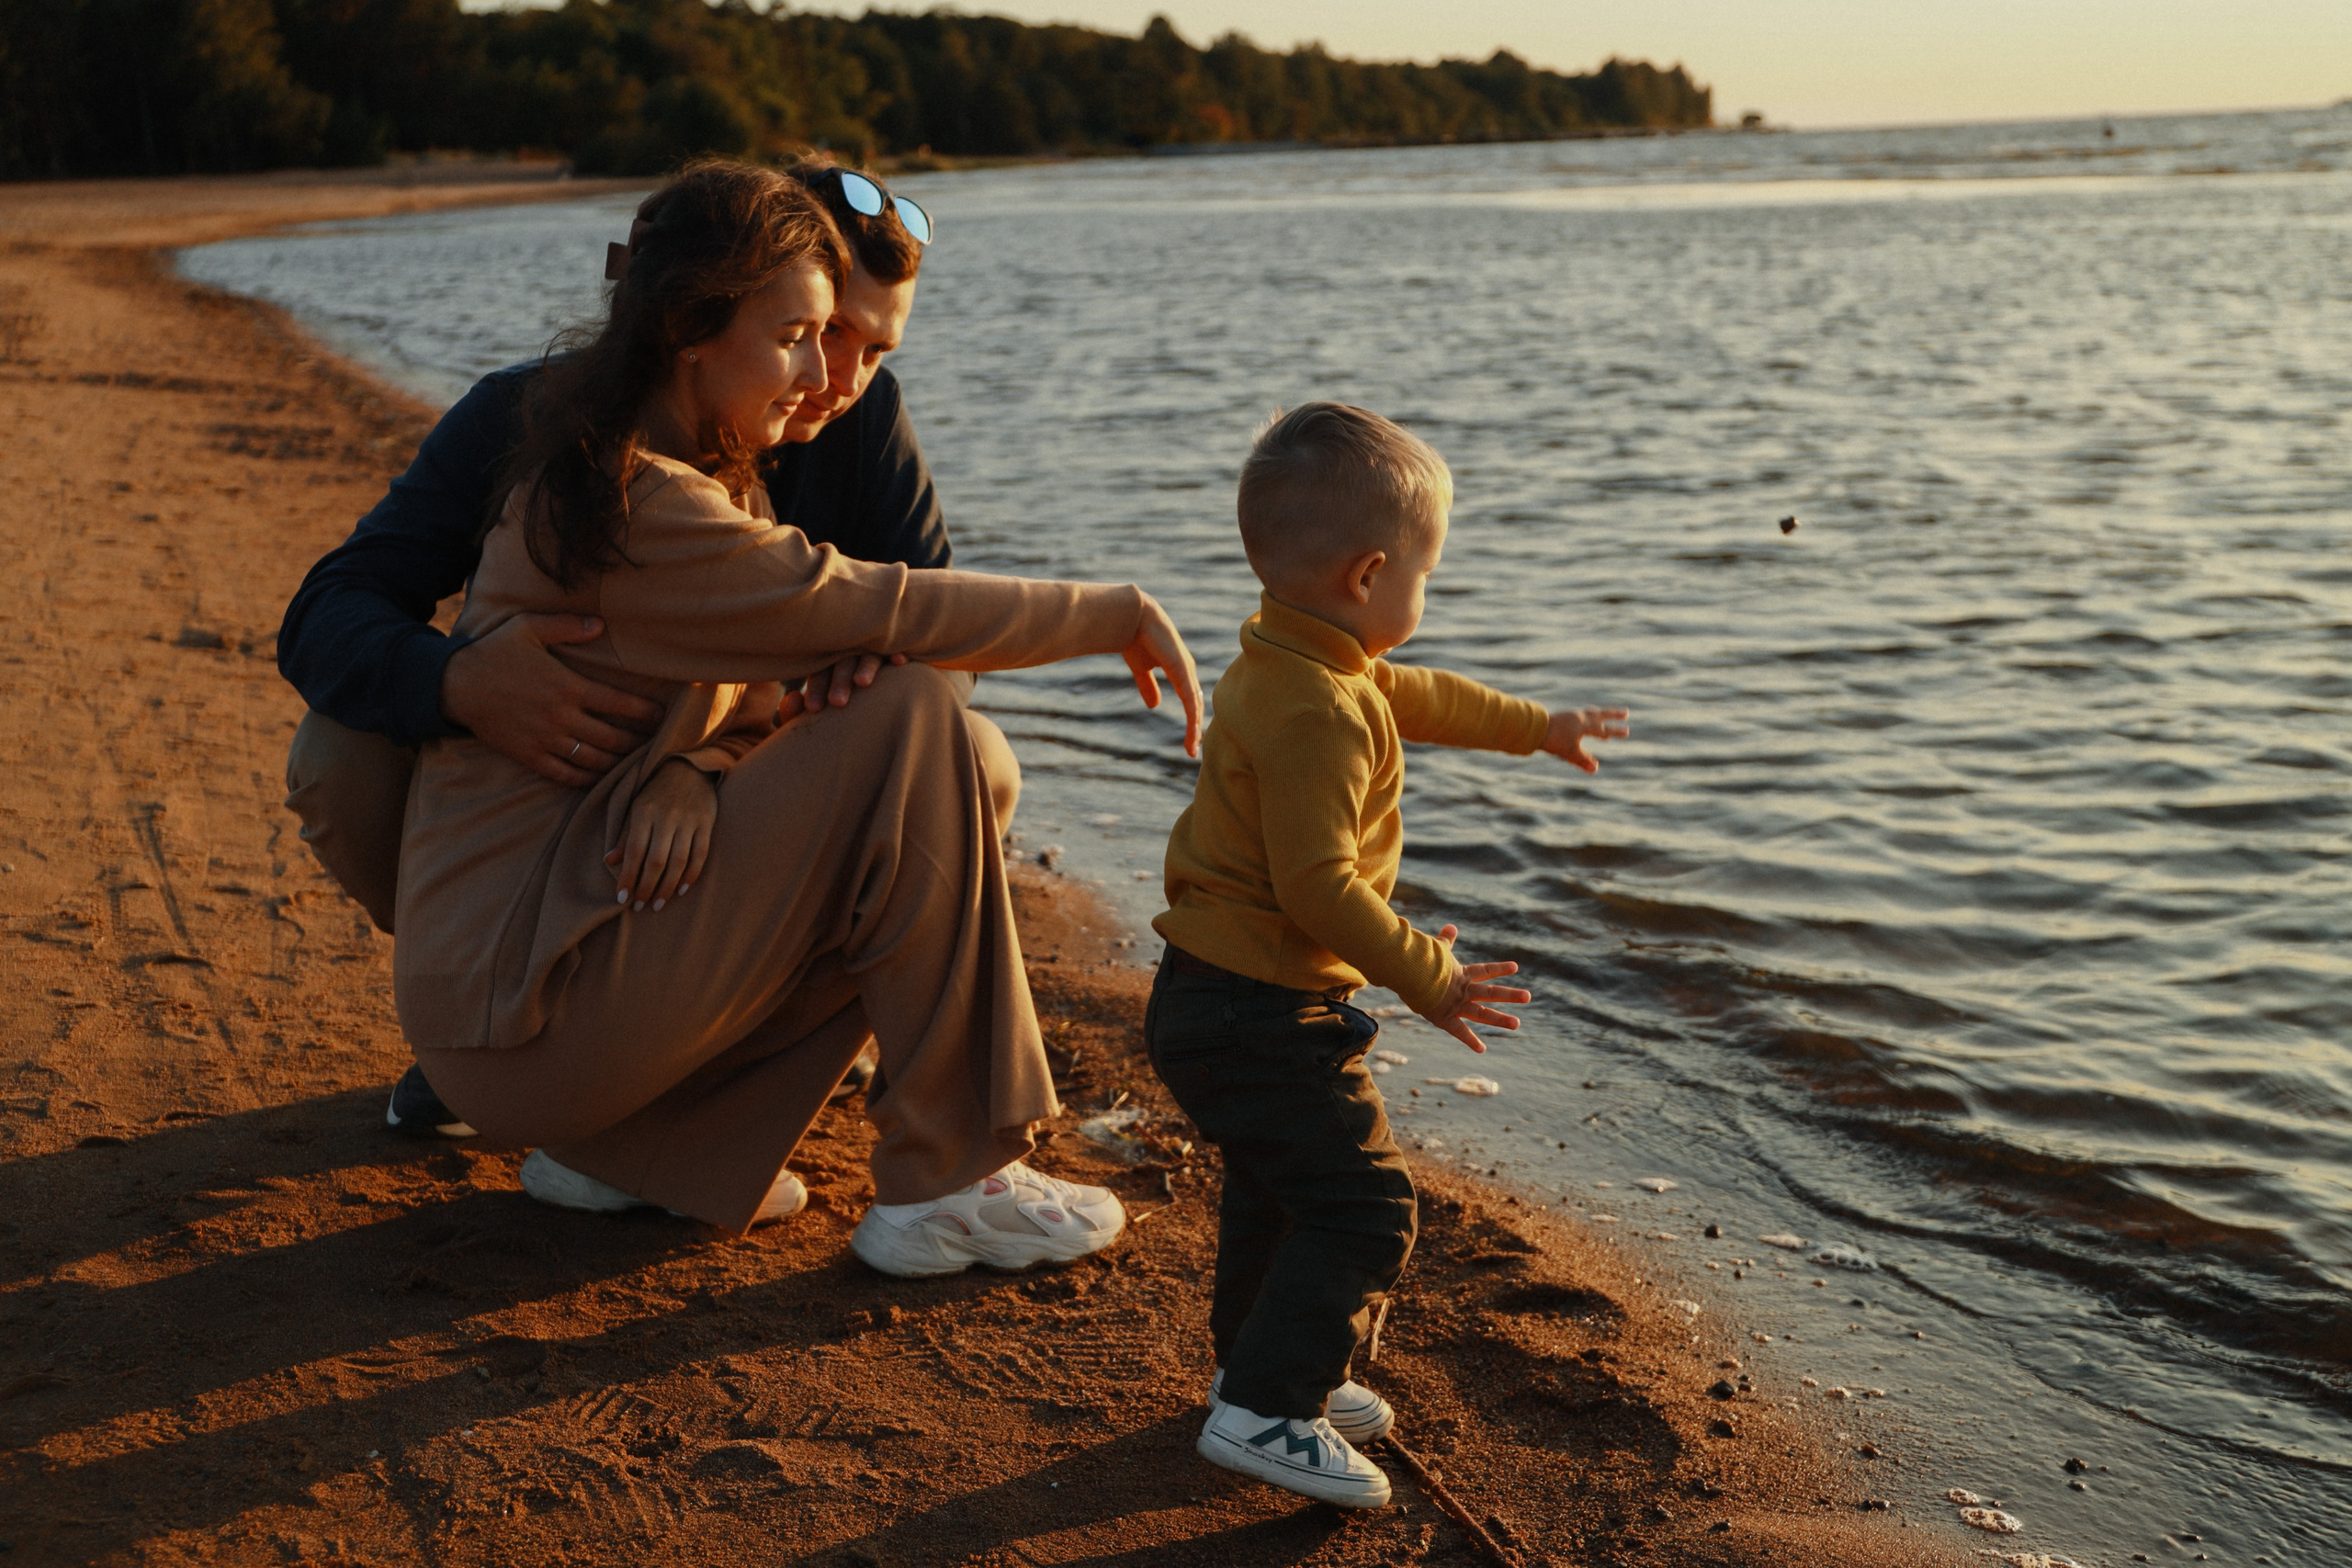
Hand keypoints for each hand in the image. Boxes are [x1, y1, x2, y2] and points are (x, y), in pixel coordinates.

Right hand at [440, 613, 664, 785]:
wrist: (454, 685)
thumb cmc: (494, 652)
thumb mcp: (527, 627)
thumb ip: (566, 626)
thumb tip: (600, 624)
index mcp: (567, 686)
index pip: (618, 703)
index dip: (645, 712)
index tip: (662, 715)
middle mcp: (561, 717)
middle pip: (613, 737)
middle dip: (639, 742)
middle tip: (657, 743)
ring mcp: (545, 740)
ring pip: (593, 759)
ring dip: (618, 763)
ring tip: (635, 762)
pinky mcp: (530, 756)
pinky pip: (565, 775)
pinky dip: (587, 779)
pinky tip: (600, 777)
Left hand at [603, 758, 715, 910]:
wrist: (689, 768)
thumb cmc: (657, 793)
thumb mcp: (637, 808)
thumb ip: (626, 836)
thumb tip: (609, 861)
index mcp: (644, 812)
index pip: (634, 851)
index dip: (628, 876)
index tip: (622, 898)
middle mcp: (666, 817)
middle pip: (656, 860)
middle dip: (647, 887)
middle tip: (640, 907)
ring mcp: (689, 820)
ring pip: (679, 861)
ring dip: (667, 886)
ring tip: (659, 904)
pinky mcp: (707, 823)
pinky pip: (700, 854)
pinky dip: (691, 874)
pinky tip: (682, 889)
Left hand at [778, 652, 907, 722]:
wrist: (875, 708)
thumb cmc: (833, 714)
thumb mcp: (812, 713)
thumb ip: (794, 713)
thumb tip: (792, 697)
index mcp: (826, 666)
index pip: (819, 672)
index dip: (817, 688)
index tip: (814, 708)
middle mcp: (848, 655)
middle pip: (843, 662)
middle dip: (840, 681)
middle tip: (837, 702)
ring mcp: (873, 651)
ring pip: (869, 654)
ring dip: (866, 666)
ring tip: (862, 683)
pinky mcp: (896, 651)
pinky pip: (897, 648)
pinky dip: (898, 652)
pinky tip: (898, 662)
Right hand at [1121, 594, 1205, 756]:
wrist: (1132, 617)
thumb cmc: (1135, 638)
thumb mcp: (1142, 669)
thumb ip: (1148, 686)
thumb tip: (1154, 705)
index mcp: (1180, 670)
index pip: (1190, 700)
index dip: (1191, 720)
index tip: (1189, 740)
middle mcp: (1187, 671)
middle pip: (1195, 705)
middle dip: (1195, 729)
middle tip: (1192, 751)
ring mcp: (1186, 670)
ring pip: (1194, 706)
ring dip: (1193, 729)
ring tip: (1191, 749)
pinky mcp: (1181, 670)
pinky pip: (1189, 699)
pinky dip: (1191, 718)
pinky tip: (1191, 733)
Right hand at [1415, 925, 1530, 1052]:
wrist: (1412, 974)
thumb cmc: (1421, 959)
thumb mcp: (1436, 948)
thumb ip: (1446, 940)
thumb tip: (1452, 926)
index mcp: (1461, 974)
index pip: (1485, 970)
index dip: (1499, 968)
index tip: (1515, 968)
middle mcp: (1463, 990)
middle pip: (1491, 992)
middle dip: (1510, 995)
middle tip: (1528, 997)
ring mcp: (1456, 1005)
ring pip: (1482, 1013)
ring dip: (1500, 1019)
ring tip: (1517, 1024)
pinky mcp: (1444, 1018)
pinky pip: (1460, 1032)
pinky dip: (1470, 1041)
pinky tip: (1482, 1050)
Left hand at [1541, 706, 1629, 773]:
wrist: (1533, 727)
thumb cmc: (1553, 740)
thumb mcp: (1569, 753)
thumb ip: (1583, 760)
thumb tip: (1595, 769)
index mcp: (1584, 724)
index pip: (1603, 729)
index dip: (1615, 731)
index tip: (1627, 732)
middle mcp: (1579, 717)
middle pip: (1600, 714)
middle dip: (1613, 715)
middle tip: (1626, 713)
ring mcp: (1570, 715)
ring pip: (1589, 712)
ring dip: (1599, 714)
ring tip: (1603, 715)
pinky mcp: (1562, 716)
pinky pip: (1579, 715)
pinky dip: (1586, 716)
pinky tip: (1583, 719)